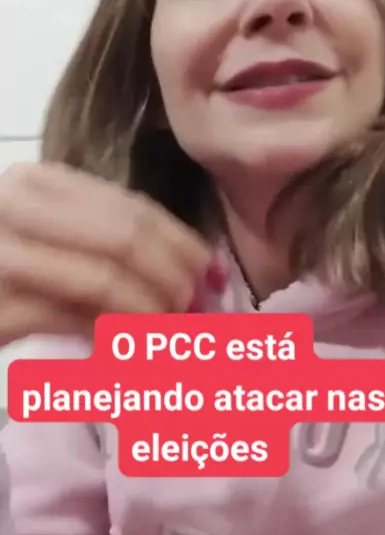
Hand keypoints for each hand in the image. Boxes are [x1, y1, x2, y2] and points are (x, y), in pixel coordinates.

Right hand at [0, 162, 223, 346]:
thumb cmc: (4, 264)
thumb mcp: (49, 239)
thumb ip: (107, 244)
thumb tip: (195, 273)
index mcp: (38, 181)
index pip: (130, 206)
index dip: (181, 241)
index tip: (213, 273)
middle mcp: (16, 206)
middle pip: (123, 237)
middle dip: (173, 276)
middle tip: (196, 310)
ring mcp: (1, 254)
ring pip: (102, 278)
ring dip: (150, 312)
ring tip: (171, 335)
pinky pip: (71, 319)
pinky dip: (111, 338)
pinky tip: (128, 353)